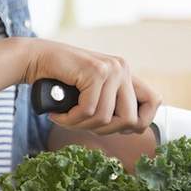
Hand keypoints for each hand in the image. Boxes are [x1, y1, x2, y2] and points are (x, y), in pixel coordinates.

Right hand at [21, 38, 161, 134]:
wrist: (35, 59)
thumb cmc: (61, 82)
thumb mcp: (94, 93)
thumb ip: (112, 104)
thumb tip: (134, 128)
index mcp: (126, 74)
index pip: (155, 101)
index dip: (140, 122)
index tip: (116, 127)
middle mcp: (122, 69)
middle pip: (131, 120)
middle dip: (106, 131)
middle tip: (84, 124)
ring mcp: (111, 69)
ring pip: (106, 119)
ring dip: (82, 126)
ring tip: (66, 118)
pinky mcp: (95, 72)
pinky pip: (89, 111)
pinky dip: (70, 120)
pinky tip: (59, 114)